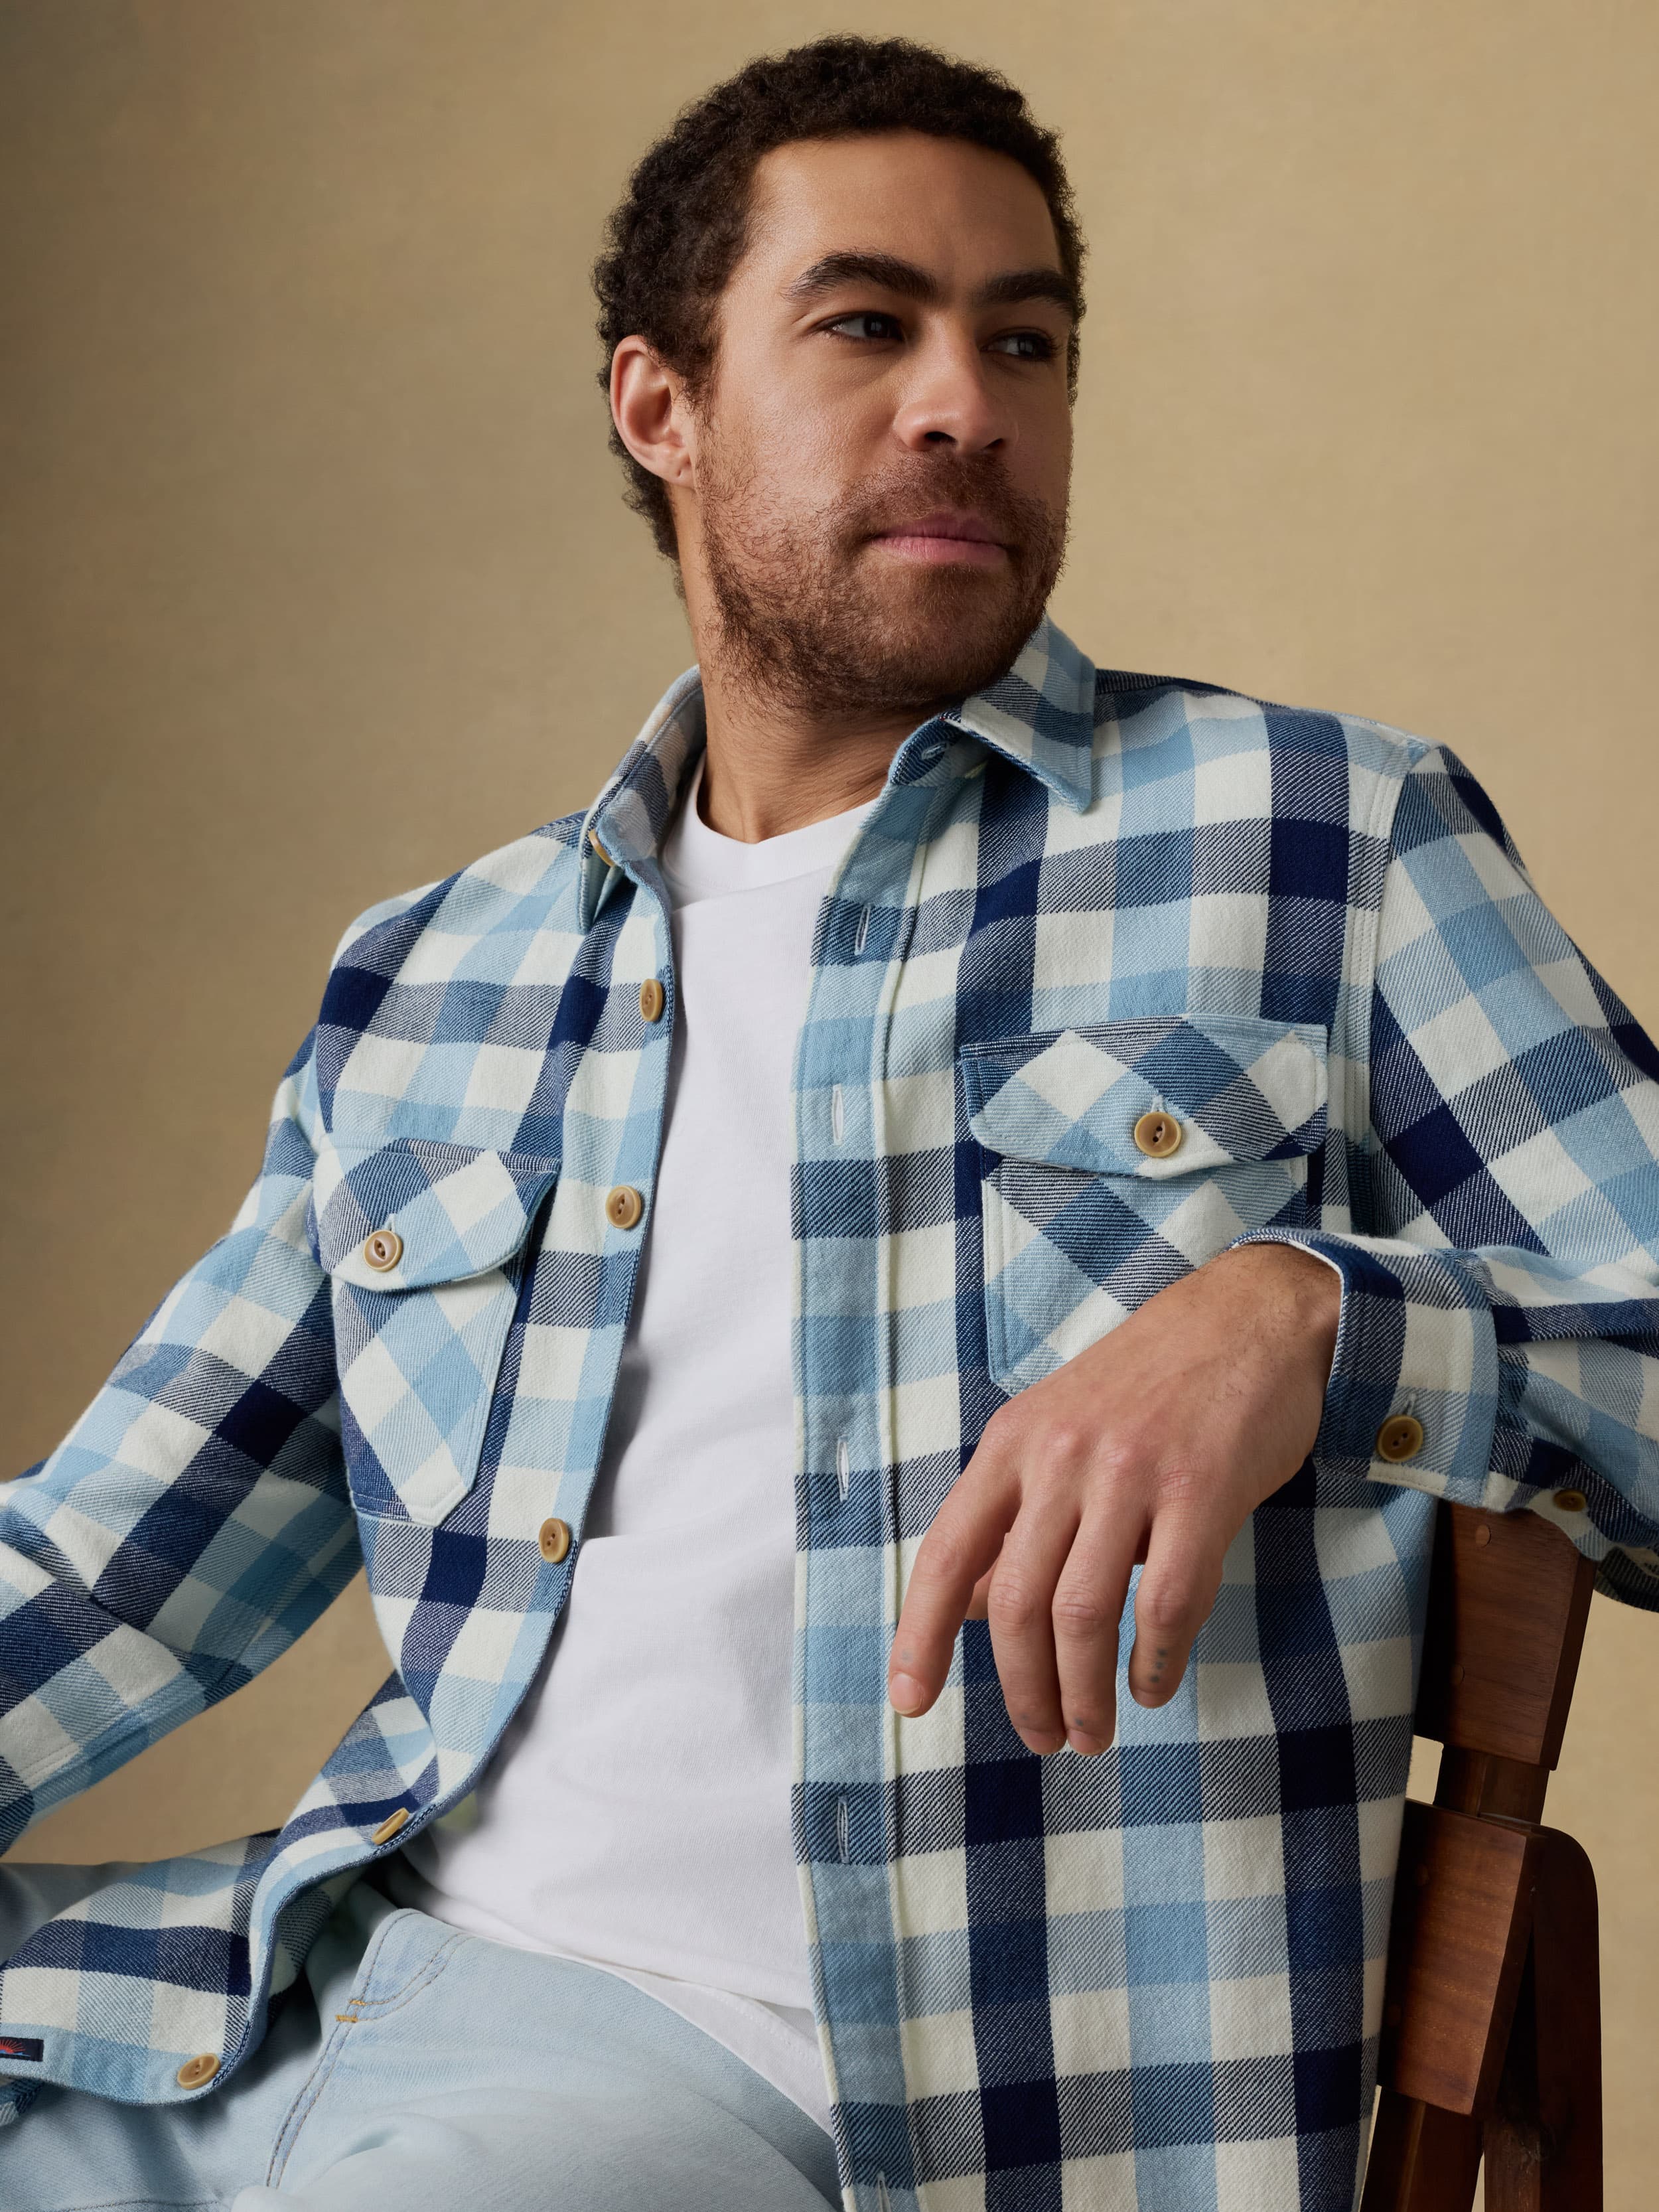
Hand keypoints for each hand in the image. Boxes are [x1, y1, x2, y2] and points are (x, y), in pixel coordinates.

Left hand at [887, 1241, 1340, 1754]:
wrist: (1249, 1316)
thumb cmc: (1151, 1383)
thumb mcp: (1057, 1431)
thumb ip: (1015, 1516)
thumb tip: (969, 1606)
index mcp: (1013, 1443)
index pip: (946, 1553)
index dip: (920, 1635)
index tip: (909, 1700)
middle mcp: (1059, 1455)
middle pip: (1016, 1604)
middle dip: (1022, 1689)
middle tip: (1044, 1738)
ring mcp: (1130, 1471)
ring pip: (1083, 1614)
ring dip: (1083, 1693)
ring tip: (1092, 1733)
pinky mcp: (1202, 1488)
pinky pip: (1167, 1600)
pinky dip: (1154, 1660)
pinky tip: (1151, 1687)